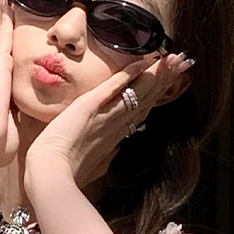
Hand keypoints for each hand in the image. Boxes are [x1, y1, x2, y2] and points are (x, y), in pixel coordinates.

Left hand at [22, 51, 193, 197]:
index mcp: (115, 134)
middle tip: (183, 62)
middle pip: (147, 98)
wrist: (51, 174)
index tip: (172, 81)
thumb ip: (103, 149)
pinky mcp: (90, 107)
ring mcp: (106, 116)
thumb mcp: (91, 159)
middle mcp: (116, 124)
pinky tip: (143, 62)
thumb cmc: (64, 170)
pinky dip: (128, 74)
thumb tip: (113, 147)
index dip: (158, 94)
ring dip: (157, 75)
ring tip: (173, 59)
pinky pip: (113, 87)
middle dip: (166, 79)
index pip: (142, 109)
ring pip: (138, 92)